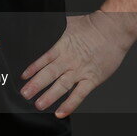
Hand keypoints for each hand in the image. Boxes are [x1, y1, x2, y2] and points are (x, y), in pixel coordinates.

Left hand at [19, 11, 135, 117]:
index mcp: (62, 47)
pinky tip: (60, 112)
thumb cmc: (94, 25)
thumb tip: (46, 24)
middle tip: (25, 94)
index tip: (23, 77)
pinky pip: (79, 94)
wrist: (113, 29)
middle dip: (35, 85)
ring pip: (61, 86)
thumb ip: (57, 29)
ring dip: (49, 96)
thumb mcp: (69, 23)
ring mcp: (80, 71)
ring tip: (38, 104)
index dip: (33, 69)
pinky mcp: (92, 79)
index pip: (43, 60)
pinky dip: (70, 104)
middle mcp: (69, 60)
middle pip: (49, 74)